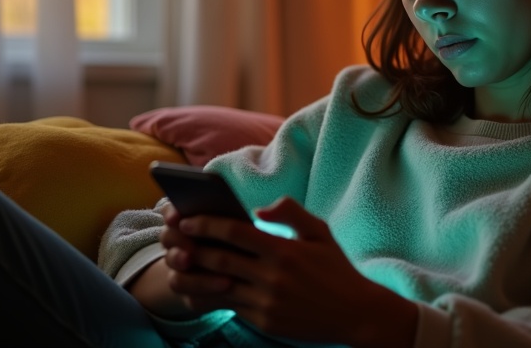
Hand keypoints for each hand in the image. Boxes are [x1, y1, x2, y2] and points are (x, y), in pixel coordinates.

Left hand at [160, 197, 416, 347]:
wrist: (356, 313)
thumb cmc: (336, 269)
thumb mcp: (320, 232)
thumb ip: (291, 212)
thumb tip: (260, 208)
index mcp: (284, 250)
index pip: (236, 232)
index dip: (208, 224)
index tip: (188, 218)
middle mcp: (272, 277)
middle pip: (220, 258)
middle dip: (193, 246)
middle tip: (174, 238)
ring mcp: (267, 302)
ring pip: (218, 286)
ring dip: (193, 275)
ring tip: (177, 265)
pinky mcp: (265, 321)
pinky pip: (230, 306)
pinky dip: (210, 295)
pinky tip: (198, 287)